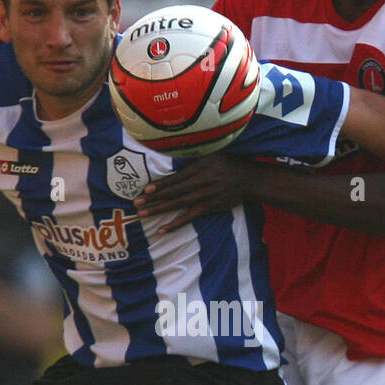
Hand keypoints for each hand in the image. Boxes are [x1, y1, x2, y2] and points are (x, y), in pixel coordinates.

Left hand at [133, 154, 257, 232]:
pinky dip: (175, 224)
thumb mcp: (212, 155)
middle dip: (153, 198)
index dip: (160, 185)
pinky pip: (189, 217)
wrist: (248, 179)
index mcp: (199, 167)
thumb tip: (175, 163)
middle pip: (173, 192)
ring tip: (142, 214)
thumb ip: (194, 161)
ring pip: (177, 204)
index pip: (175, 178)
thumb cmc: (229, 164)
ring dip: (159, 210)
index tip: (145, 190)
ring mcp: (204, 196)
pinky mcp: (209, 207)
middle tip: (136, 204)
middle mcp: (200, 181)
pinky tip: (162, 229)